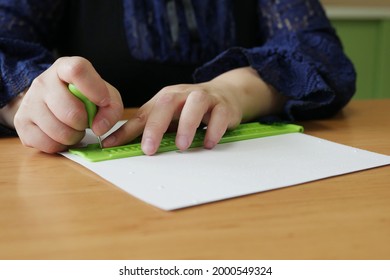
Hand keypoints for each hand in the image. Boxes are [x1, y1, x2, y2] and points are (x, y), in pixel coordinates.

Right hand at [14, 56, 122, 152]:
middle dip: (84, 123)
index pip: (77, 70)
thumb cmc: (82, 97)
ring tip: (73, 129)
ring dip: (73, 136)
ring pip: (59, 131)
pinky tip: (60, 136)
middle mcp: (43, 82)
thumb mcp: (104, 95)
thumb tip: (100, 127)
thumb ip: (112, 107)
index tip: (103, 102)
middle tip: (84, 122)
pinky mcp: (21, 123)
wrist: (50, 102)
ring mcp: (29, 102)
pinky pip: (47, 144)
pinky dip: (60, 146)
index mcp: (64, 68)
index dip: (95, 89)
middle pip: (70, 111)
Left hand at [103, 67, 285, 154]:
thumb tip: (118, 143)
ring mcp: (204, 98)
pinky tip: (208, 143)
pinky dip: (214, 129)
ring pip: (196, 104)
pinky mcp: (223, 106)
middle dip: (156, 126)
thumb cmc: (191, 108)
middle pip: (166, 103)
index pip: (144, 114)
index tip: (111, 145)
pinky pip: (219, 114)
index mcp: (165, 98)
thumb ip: (148, 128)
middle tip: (149, 149)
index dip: (127, 130)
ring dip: (187, 125)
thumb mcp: (168, 116)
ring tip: (182, 146)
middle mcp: (182, 95)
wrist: (226, 94)